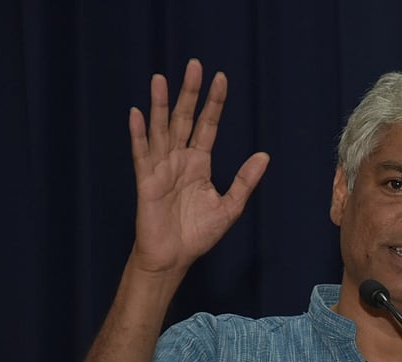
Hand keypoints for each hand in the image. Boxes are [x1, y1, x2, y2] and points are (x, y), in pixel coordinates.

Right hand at [128, 59, 267, 274]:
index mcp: (199, 163)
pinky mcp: (146, 181)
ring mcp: (161, 168)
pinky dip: (139, 134)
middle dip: (189, 93)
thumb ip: (245, 180)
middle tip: (195, 65)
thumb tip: (264, 156)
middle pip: (184, 118)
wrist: (174, 257)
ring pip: (161, 129)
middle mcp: (179, 159)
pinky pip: (142, 154)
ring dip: (159, 104)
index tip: (221, 78)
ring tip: (160, 78)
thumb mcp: (230, 206)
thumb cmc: (198, 233)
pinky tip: (137, 114)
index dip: (214, 102)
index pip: (208, 125)